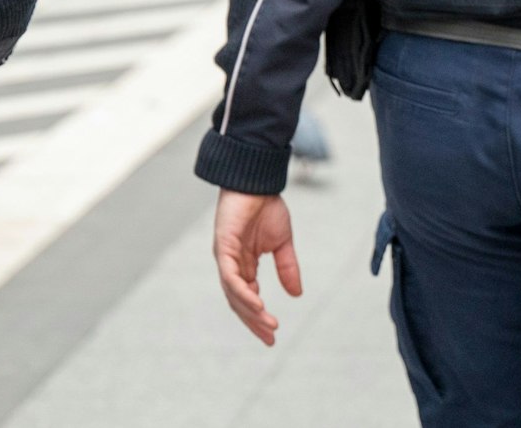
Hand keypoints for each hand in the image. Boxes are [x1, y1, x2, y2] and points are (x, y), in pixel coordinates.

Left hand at [212, 190, 302, 346]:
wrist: (258, 180)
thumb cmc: (266, 207)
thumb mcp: (282, 243)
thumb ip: (287, 268)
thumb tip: (297, 294)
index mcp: (243, 264)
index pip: (247, 298)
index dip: (258, 317)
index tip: (273, 334)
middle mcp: (231, 264)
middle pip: (238, 301)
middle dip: (253, 321)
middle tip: (270, 339)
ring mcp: (225, 256)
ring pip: (233, 293)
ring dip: (250, 310)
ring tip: (268, 323)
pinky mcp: (223, 246)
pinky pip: (230, 276)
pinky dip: (242, 291)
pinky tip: (256, 302)